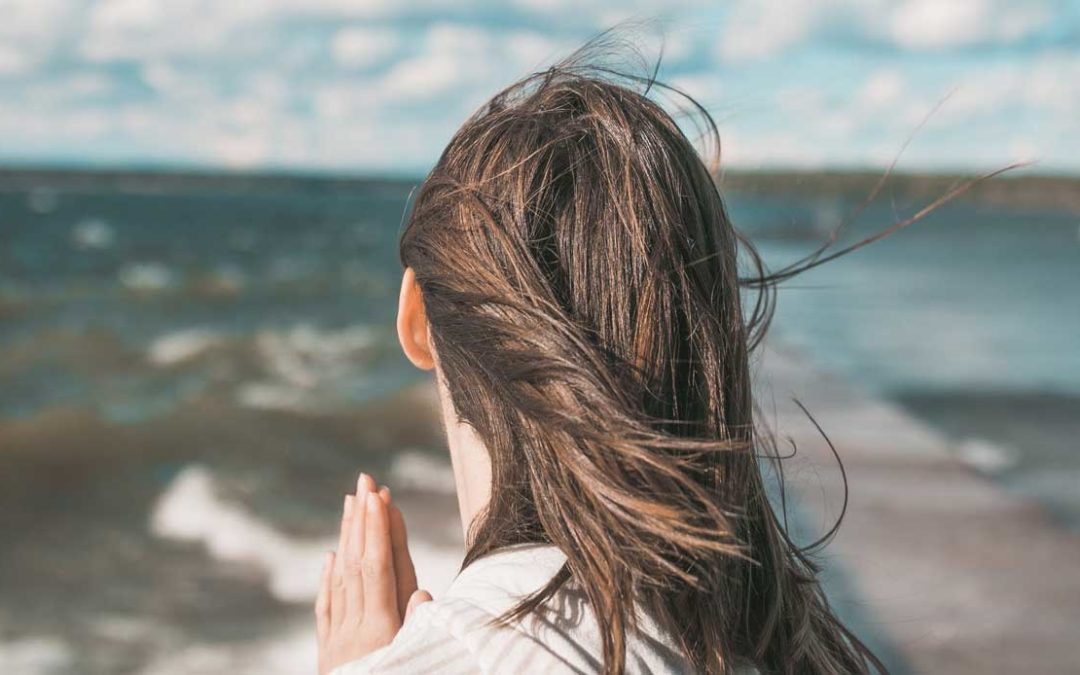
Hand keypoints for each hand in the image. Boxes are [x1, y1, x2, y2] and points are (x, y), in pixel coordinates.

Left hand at [315, 473, 432, 674]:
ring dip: (346, 539)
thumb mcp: (412, 665)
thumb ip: (417, 631)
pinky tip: (331, 559)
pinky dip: (330, 580)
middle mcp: (355, 630)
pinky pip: (326, 609)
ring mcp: (338, 641)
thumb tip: (423, 592)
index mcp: (379, 631)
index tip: (380, 495)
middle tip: (363, 481)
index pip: (377, 568)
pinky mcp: (329, 655)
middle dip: (362, 520)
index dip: (378, 530)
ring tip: (349, 504)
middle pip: (357, 564)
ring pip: (341, 580)